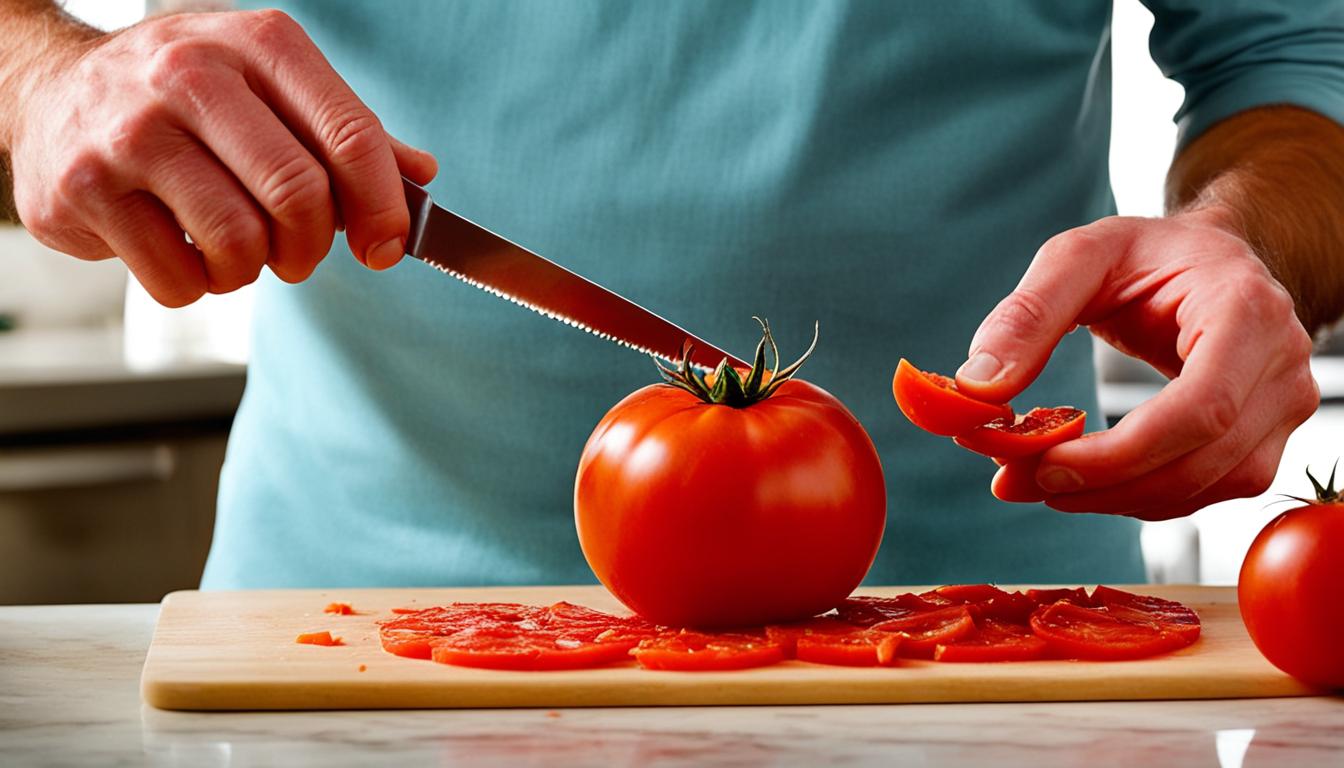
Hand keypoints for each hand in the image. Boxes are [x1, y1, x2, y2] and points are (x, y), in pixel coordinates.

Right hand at [4, 10, 436, 306]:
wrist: (50, 90)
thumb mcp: (270, 88)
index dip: (384, 206)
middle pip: (299, 194)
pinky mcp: (84, 189)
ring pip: (238, 243)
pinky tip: (180, 249)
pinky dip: (195, 285)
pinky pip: (177, 277)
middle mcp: (192, 75)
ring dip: (250, 271)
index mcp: (259, 45)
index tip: (388, 247)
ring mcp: (131, 131)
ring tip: (233, 250)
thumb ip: (344, 134)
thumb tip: (421, 176)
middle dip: (314, 248)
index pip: (350, 134)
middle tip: (299, 256)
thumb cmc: (184, 101)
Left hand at [955, 210, 1318, 519]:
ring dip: (1118, 499)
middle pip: (1205, 458)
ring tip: (1041, 482)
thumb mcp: (1081, 257)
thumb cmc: (1150, 253)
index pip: (1202, 407)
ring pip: (1209, 486)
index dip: (1124, 452)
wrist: (1208, 258)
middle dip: (1107, 484)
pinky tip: (1088, 482)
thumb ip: (1028, 314)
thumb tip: (979, 384)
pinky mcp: (1265, 437)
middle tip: (1023, 481)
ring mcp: (1284, 406)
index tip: (1047, 465)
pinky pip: (1208, 489)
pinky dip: (1141, 495)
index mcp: (1245, 309)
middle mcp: (1281, 364)